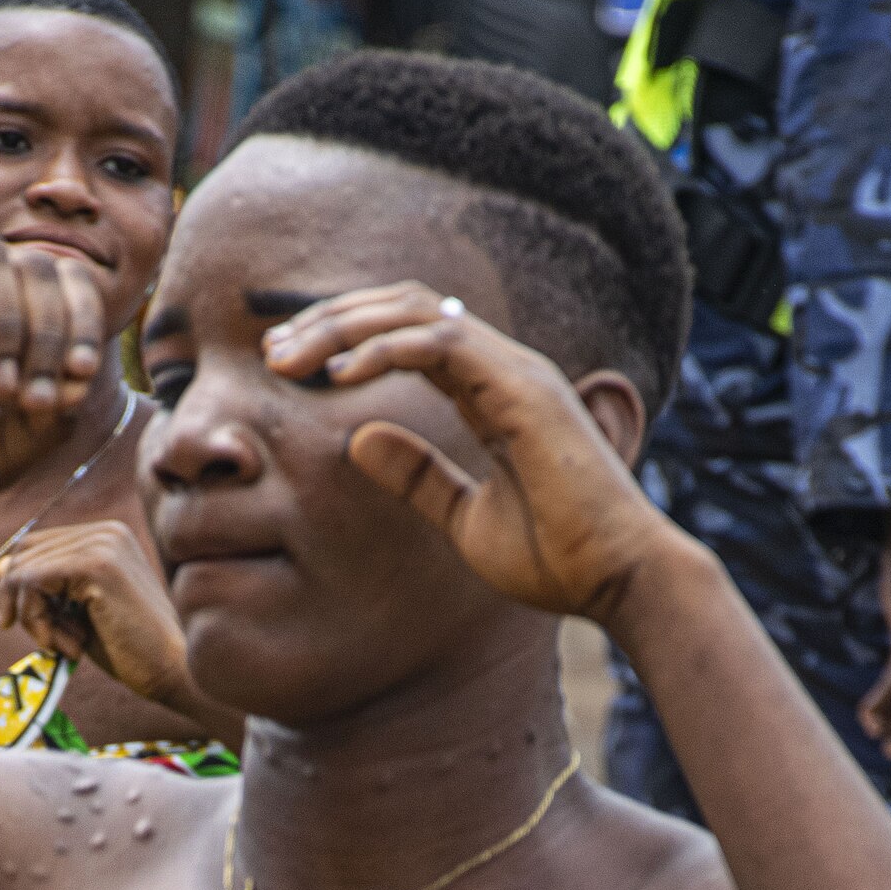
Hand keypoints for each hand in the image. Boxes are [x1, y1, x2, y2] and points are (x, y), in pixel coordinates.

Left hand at [0, 520, 199, 708]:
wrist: (175, 672)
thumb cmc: (132, 651)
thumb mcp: (80, 614)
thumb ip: (47, 589)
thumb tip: (0, 567)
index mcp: (107, 537)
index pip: (35, 545)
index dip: (18, 586)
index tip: (23, 625)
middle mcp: (106, 531)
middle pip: (23, 552)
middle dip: (21, 602)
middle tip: (48, 641)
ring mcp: (103, 544)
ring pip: (23, 568)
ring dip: (31, 617)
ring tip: (64, 645)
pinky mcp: (97, 565)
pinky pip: (32, 581)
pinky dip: (36, 619)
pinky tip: (67, 644)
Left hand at [262, 284, 672, 626]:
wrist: (617, 580)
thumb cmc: (556, 558)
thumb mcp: (464, 519)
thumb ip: (417, 476)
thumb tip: (357, 438)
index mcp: (489, 392)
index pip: (407, 335)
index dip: (344, 339)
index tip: (287, 366)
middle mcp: (503, 368)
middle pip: (404, 309)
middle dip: (332, 320)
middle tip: (272, 351)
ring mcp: (516, 372)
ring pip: (416, 313)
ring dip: (345, 327)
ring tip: (290, 358)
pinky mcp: (523, 389)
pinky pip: (440, 344)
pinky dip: (384, 349)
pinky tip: (339, 376)